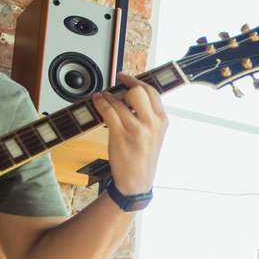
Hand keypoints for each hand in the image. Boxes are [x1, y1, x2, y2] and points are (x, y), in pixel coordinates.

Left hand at [93, 73, 167, 196]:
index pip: (152, 92)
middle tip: (115, 91)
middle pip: (138, 92)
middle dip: (124, 88)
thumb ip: (149, 115)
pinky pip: (108, 111)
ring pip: (119, 101)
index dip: (136, 81)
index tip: (124, 77)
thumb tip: (132, 94)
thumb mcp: (155, 135)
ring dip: (107, 96)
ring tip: (102, 97)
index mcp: (162, 121)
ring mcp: (136, 130)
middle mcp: (152, 124)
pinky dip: (100, 102)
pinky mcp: (121, 136)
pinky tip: (97, 101)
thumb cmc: (143, 157)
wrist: (137, 181)